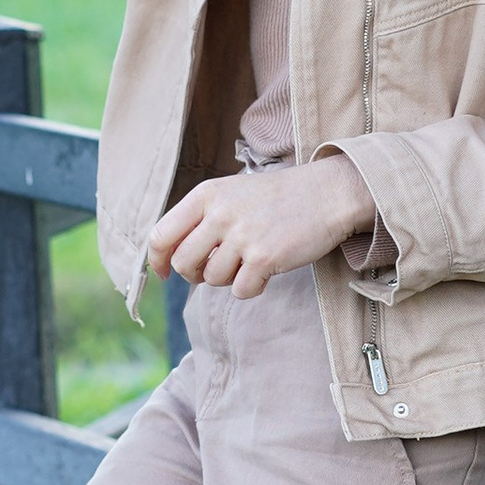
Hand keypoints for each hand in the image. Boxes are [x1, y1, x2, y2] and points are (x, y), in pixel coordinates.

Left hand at [147, 156, 379, 296]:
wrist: (327, 194)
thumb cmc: (277, 198)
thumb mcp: (231, 195)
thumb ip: (200, 219)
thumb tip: (171, 261)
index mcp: (205, 195)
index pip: (160, 235)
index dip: (157, 261)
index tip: (165, 273)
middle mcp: (219, 213)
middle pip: (183, 263)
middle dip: (196, 274)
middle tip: (217, 268)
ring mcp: (241, 236)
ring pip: (212, 280)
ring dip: (229, 279)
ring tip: (250, 260)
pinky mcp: (263, 257)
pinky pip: (240, 291)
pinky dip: (252, 288)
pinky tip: (267, 270)